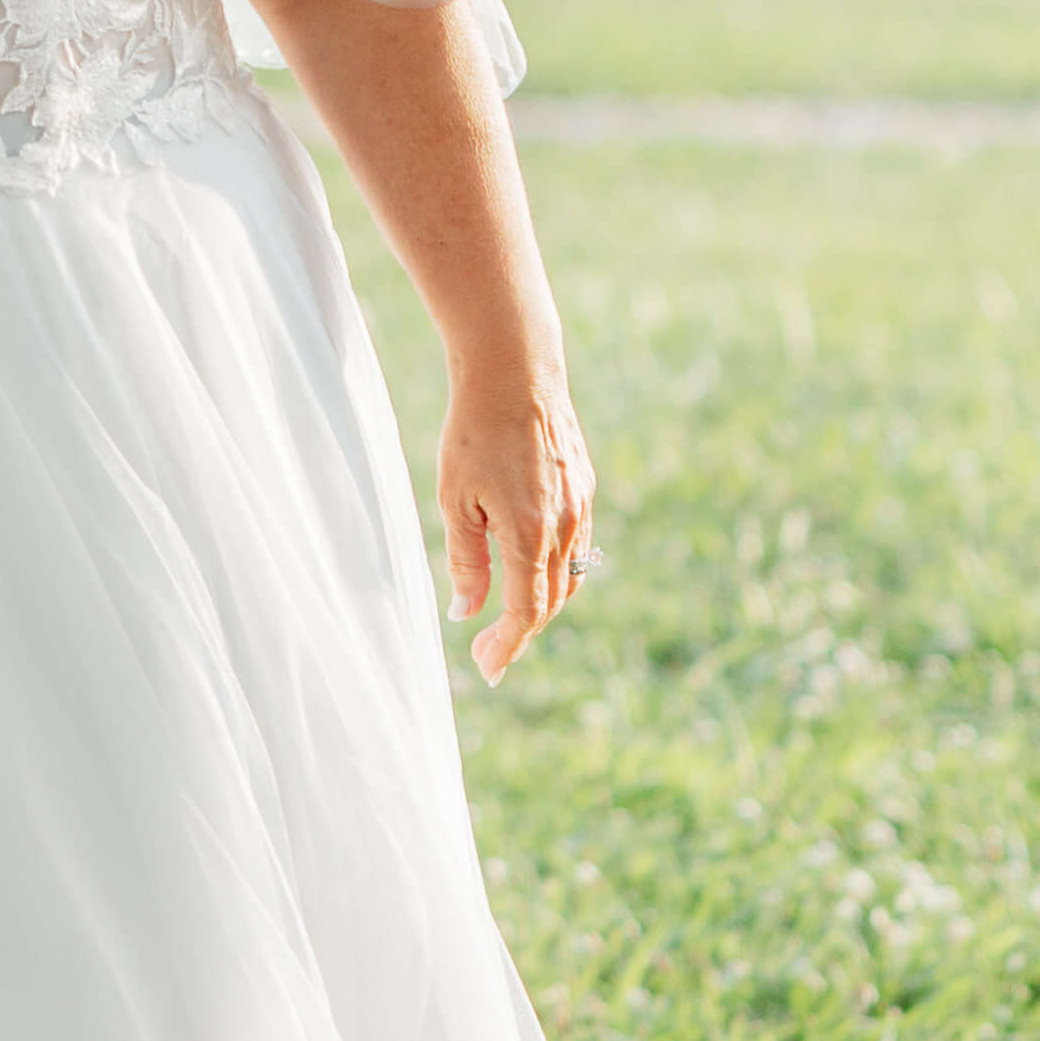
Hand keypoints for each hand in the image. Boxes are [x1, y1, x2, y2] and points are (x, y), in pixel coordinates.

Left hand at [438, 356, 594, 677]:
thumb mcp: (456, 502)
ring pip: (569, 575)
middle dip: (521, 632)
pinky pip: (575, 544)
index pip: (526, 612)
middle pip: (551, 601)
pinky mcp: (584, 486)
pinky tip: (528, 568)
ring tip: (507, 617)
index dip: (508, 646)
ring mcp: (580, 506)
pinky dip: (554, 570)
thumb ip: (465, 562)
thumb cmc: (475, 433)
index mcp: (531, 536)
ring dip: (541, 603)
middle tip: (487, 651)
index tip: (488, 669)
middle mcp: (565, 527)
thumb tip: (468, 612)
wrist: (516, 371)